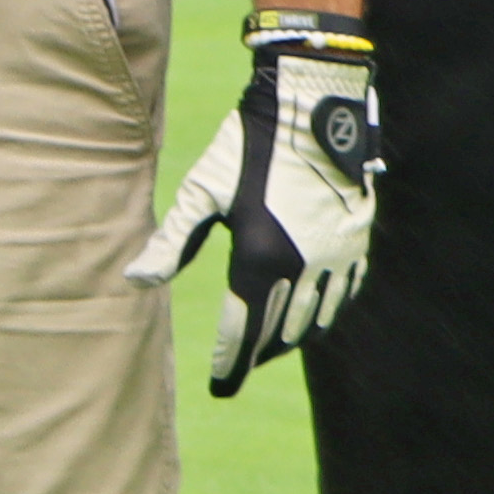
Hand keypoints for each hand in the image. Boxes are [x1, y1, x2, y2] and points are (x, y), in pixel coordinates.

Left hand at [125, 18, 381, 392]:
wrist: (307, 106)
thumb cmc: (244, 146)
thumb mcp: (202, 193)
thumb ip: (171, 243)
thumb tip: (135, 281)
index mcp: (259, 257)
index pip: (243, 331)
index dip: (230, 364)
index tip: (220, 387)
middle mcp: (302, 265)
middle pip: (277, 333)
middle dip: (256, 355)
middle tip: (239, 366)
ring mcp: (336, 256)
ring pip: (314, 320)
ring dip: (289, 338)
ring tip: (269, 344)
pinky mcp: (357, 243)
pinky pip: (343, 295)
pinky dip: (324, 313)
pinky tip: (310, 314)